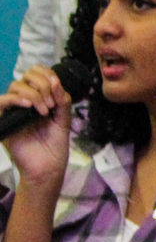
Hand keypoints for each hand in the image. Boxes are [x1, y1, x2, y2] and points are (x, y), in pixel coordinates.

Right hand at [0, 66, 72, 186]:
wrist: (47, 167)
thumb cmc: (55, 145)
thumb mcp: (64, 119)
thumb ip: (62, 100)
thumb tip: (55, 81)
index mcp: (40, 99)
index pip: (37, 75)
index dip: (47, 74)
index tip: (57, 86)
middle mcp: (26, 102)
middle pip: (26, 77)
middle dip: (42, 84)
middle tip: (51, 104)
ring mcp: (14, 110)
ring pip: (16, 86)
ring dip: (34, 94)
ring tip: (44, 111)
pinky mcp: (4, 119)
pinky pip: (2, 101)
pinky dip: (17, 99)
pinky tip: (30, 106)